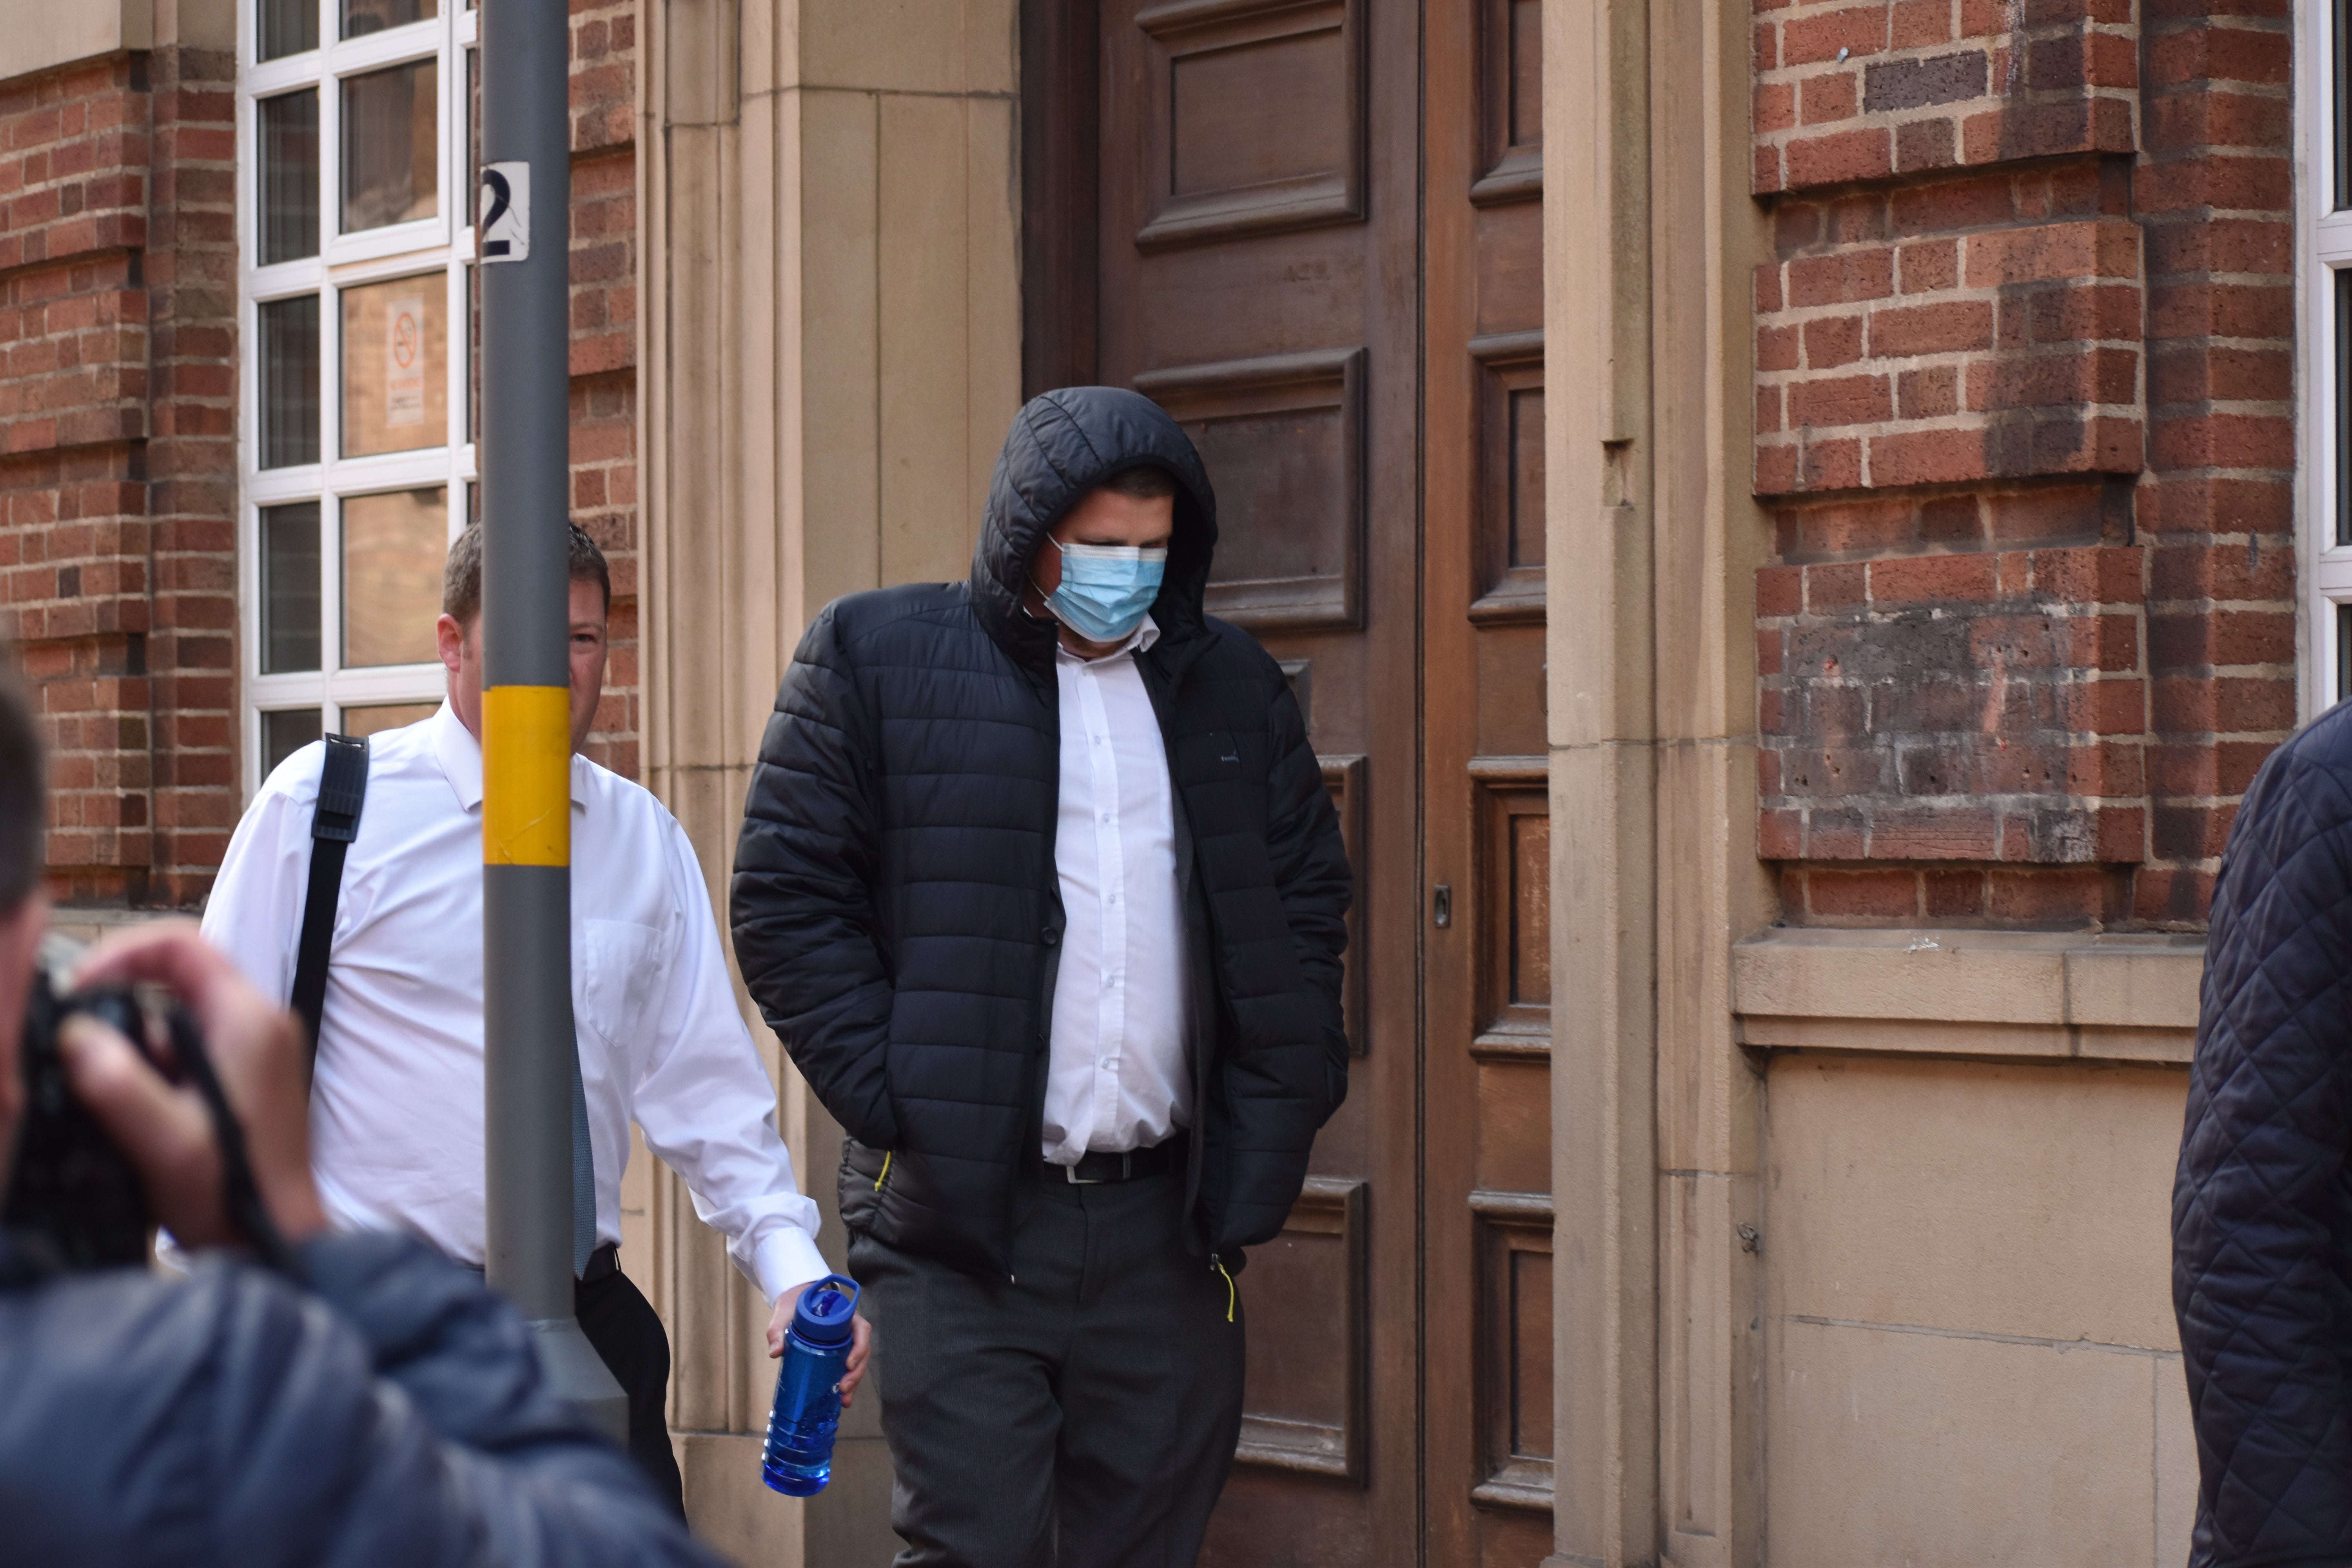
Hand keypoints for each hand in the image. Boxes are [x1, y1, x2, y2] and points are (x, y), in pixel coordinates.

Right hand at [59, 920, 328, 1251]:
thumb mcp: (164, 1140)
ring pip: (177, 1019)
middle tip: (80, 1049)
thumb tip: (76, 1034)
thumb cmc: (233, 1192)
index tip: (76, 987)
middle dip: (121, 1009)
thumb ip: (117, 1083)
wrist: (274, 1240)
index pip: (180, 946)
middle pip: (176, 979)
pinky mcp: (246, 1078)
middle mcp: (261, 1024)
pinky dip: (155, 1069)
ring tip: (117, 1096)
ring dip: (136, 1048)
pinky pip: (189, 1050)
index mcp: (249, 1020)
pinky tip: (139, 1112)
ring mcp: (256, 1051)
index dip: (121, 953)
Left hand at [767, 1285, 873, 1408]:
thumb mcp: (784, 1315)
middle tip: (844, 1388)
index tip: (848, 1364)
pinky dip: (847, 1382)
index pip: (862, 1330)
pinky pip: (848, 1366)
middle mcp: (849, 1329)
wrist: (795, 1302)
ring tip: (844, 1399)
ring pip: (858, 1361)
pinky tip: (841, 1398)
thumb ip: (777, 1331)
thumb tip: (775, 1352)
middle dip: (857, 1372)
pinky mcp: (839, 1351)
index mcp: (844, 1316)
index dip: (859, 1348)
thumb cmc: (794, 1305)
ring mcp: (846, 1341)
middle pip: (863, 1350)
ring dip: (854, 1381)